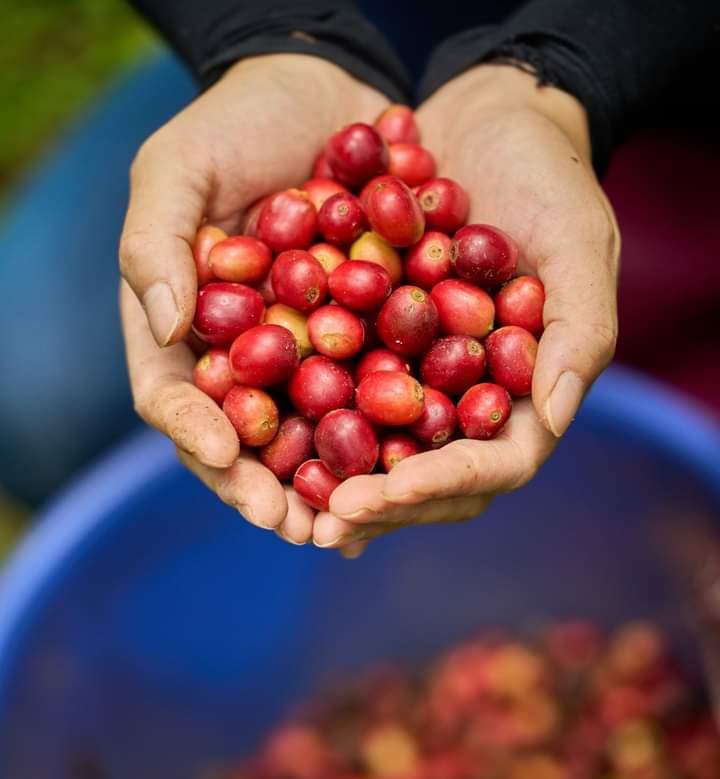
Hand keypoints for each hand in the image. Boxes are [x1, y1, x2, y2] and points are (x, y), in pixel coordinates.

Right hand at [119, 54, 386, 543]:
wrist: (328, 95)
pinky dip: (396, 440)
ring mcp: (306, 366)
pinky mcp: (369, 353)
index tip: (227, 457)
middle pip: (247, 446)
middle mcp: (244, 365)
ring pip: (314, 442)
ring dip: (335, 487)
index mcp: (185, 335)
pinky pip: (381, 405)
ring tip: (358, 523)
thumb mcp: (178, 167)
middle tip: (299, 526)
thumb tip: (167, 326)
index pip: (176, 401)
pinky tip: (418, 472)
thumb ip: (156, 242)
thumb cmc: (235, 123)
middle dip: (270, 489)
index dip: (197, 435)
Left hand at [314, 65, 618, 555]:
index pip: (494, 464)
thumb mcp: (577, 238)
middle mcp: (471, 404)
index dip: (443, 484)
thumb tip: (551, 418)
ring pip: (382, 458)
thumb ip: (580, 327)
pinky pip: (339, 402)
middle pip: (433, 483)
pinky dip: (306, 428)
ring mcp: (421, 383)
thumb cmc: (548, 175)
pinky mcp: (373, 353)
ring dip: (338, 487)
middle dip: (383, 504)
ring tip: (289, 506)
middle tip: (327, 517)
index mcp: (527, 395)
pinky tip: (259, 445)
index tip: (388, 490)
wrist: (487, 117)